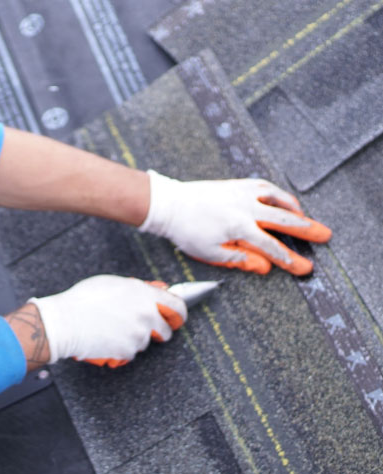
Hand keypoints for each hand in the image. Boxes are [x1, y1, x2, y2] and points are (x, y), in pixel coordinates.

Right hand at [28, 275, 186, 367]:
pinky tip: (108, 339)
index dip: (178, 314)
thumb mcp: (112, 283)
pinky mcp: (128, 351)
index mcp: (144, 294)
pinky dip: (122, 349)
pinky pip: (131, 352)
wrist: (66, 323)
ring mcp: (139, 334)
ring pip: (145, 341)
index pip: (177, 306)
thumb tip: (149, 292)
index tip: (175, 318)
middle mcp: (146, 314)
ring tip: (114, 330)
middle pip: (166, 330)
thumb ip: (136, 289)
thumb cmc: (82, 301)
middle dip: (158, 331)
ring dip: (135, 338)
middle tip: (145, 329)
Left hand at [139, 170, 331, 274]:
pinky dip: (279, 195)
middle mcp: (245, 207)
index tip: (305, 269)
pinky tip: (284, 203)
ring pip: (279, 198)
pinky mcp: (238, 184)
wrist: (170, 204)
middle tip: (324, 236)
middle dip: (307, 230)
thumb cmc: (187, 231)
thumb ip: (240, 259)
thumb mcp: (211, 253)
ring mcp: (243, 192)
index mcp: (239, 228)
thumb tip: (266, 266)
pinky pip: (266, 188)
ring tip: (306, 219)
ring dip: (295, 210)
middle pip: (285, 220)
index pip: (272, 248)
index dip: (290, 260)